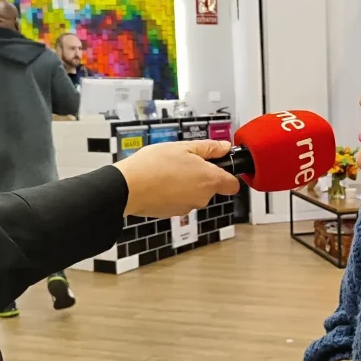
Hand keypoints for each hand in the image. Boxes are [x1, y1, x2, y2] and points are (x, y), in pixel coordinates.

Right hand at [115, 140, 239, 217]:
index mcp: (210, 180)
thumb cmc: (154, 165)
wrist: (128, 188)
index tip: (218, 165)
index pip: (232, 185)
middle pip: (211, 187)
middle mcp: (203, 197)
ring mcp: (188, 207)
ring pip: (195, 194)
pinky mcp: (174, 213)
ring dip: (186, 183)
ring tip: (167, 171)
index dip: (228, 174)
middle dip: (201, 175)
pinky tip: (160, 182)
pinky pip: (180, 200)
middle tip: (182, 162)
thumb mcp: (183, 147)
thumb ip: (209, 148)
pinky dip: (174, 193)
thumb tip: (225, 147)